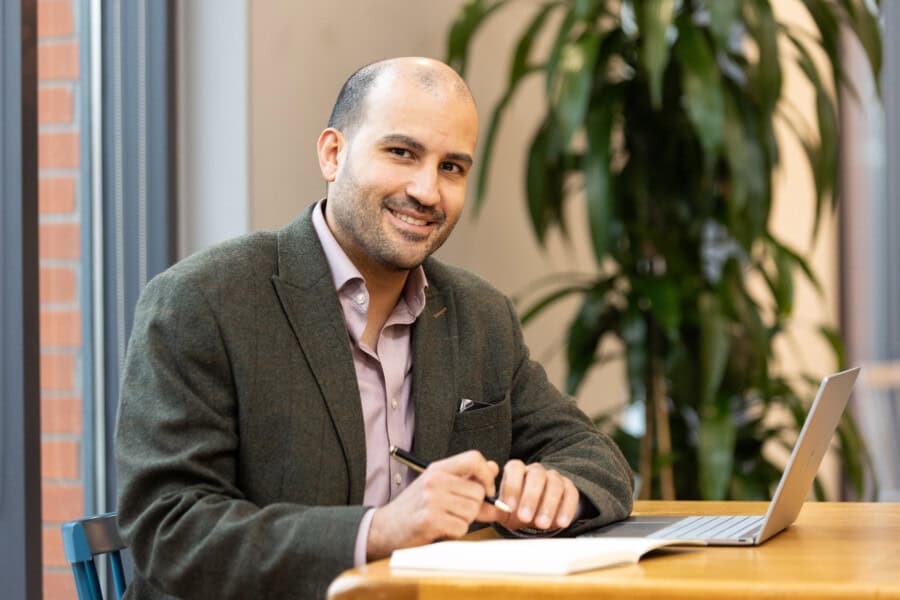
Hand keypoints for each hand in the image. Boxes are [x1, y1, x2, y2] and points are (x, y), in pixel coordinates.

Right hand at [366, 450, 501, 560]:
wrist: (385, 528)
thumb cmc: (414, 508)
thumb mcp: (439, 487)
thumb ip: (468, 480)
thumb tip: (495, 469)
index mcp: (438, 468)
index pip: (474, 458)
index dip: (487, 475)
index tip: (486, 490)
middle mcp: (435, 480)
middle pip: (478, 492)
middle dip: (473, 507)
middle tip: (454, 512)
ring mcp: (432, 499)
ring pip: (472, 511)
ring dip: (463, 521)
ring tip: (444, 520)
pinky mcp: (430, 520)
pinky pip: (462, 528)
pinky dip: (455, 533)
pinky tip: (439, 529)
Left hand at [496, 460, 579, 531]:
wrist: (535, 515)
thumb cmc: (515, 510)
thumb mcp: (502, 510)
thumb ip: (495, 507)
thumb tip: (488, 507)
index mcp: (516, 470)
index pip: (515, 468)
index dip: (512, 486)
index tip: (509, 507)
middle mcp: (535, 470)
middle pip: (536, 476)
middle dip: (530, 498)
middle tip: (525, 518)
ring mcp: (553, 477)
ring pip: (554, 484)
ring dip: (548, 505)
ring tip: (542, 524)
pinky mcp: (569, 488)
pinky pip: (571, 494)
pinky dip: (566, 509)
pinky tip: (561, 523)